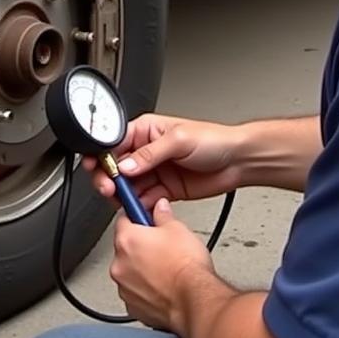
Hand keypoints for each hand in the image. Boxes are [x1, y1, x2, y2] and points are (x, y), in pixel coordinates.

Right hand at [87, 113, 241, 211]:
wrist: (239, 161)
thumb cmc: (214, 140)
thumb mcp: (178, 140)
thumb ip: (148, 154)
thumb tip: (124, 165)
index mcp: (146, 131)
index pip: (115, 143)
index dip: (104, 156)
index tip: (100, 168)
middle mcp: (147, 151)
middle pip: (116, 167)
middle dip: (109, 178)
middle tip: (110, 188)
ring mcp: (155, 172)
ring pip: (128, 186)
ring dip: (123, 195)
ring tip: (124, 200)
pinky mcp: (164, 190)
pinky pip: (144, 200)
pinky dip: (139, 205)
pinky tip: (141, 206)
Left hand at [109, 199, 216, 330]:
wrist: (194, 300)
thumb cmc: (186, 268)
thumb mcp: (178, 229)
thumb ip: (163, 215)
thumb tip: (160, 208)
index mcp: (126, 240)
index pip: (123, 219)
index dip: (137, 217)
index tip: (145, 218)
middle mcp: (119, 264)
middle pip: (125, 247)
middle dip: (140, 246)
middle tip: (161, 247)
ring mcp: (124, 288)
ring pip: (129, 272)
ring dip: (141, 269)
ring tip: (165, 269)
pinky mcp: (133, 307)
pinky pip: (135, 292)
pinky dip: (145, 289)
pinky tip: (163, 286)